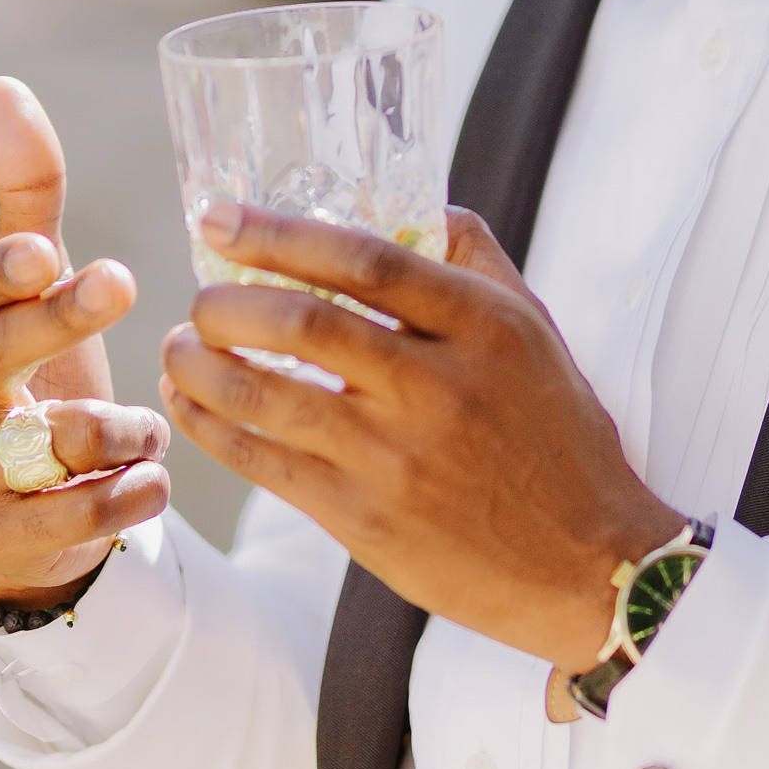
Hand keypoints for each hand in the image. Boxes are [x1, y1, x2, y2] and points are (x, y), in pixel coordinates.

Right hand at [0, 77, 170, 604]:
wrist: (31, 495)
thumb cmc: (33, 359)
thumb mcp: (34, 279)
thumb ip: (25, 192)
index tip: (45, 249)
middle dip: (53, 322)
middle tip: (120, 278)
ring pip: (36, 447)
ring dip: (110, 426)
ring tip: (150, 422)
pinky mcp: (5, 540)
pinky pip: (66, 520)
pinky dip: (120, 497)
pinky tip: (155, 478)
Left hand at [159, 201, 674, 670]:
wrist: (588, 563)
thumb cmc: (560, 438)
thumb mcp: (535, 331)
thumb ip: (476, 262)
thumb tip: (417, 204)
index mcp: (481, 326)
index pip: (364, 259)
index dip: (280, 233)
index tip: (221, 219)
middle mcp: (437, 386)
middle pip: (303, 324)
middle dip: (227, 302)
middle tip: (200, 295)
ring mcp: (396, 458)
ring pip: (268, 397)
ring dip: (203, 365)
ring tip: (180, 346)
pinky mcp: (366, 521)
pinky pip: (267, 465)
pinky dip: (215, 430)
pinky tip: (192, 406)